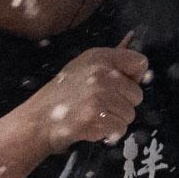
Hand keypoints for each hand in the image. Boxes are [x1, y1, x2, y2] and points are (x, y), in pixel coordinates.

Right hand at [15, 45, 148, 156]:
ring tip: (94, 116)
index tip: (119, 86)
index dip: (133, 78)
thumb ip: (111, 60)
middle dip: (123, 104)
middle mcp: (101, 73)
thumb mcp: (83, 66)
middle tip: (100, 105)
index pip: (140, 62)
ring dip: (115, 120)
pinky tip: (92, 126)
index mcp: (100, 57)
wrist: (38, 120)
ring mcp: (98, 95)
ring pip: (130, 114)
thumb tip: (134, 44)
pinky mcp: (96, 116)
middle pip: (137, 94)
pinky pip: (120, 129)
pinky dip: (108, 133)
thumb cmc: (61, 95)